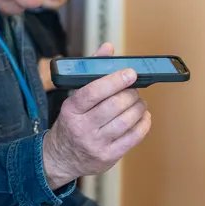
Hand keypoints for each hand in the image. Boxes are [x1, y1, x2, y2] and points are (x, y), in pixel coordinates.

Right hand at [42, 42, 151, 188]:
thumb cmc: (71, 123)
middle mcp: (82, 127)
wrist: (61, 158)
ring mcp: (96, 143)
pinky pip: (134, 137)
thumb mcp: (73, 98)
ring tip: (138, 102)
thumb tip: (108, 47)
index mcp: (71, 109)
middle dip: (131, 94)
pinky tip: (142, 116)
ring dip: (139, 107)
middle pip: (114, 106)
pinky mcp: (109, 156)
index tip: (130, 73)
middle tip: (134, 89)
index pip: (93, 92)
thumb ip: (91, 72)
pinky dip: (143, 123)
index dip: (114, 80)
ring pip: (127, 121)